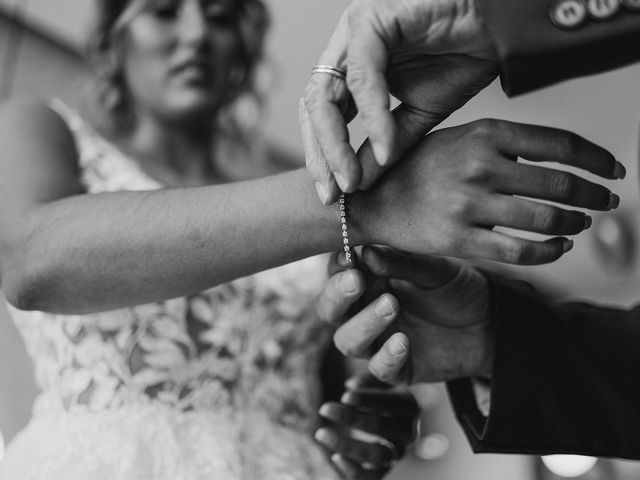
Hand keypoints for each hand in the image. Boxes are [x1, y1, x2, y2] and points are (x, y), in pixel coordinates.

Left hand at [301, 0, 497, 202]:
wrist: (502, 26)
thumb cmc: (462, 58)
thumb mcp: (418, 114)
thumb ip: (386, 145)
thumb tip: (358, 183)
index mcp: (352, 68)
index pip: (323, 117)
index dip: (324, 158)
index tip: (334, 196)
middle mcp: (346, 49)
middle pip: (316, 108)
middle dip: (322, 155)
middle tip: (334, 194)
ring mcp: (355, 31)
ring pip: (327, 93)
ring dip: (337, 142)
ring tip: (352, 179)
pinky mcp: (373, 20)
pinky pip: (363, 75)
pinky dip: (373, 115)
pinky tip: (384, 147)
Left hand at [315, 373, 418, 478]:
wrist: (397, 422)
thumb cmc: (385, 395)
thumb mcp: (382, 382)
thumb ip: (369, 380)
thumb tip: (350, 385)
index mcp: (408, 406)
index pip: (389, 403)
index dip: (367, 400)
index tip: (344, 396)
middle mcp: (407, 432)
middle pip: (381, 427)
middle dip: (351, 418)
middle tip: (324, 408)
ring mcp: (398, 453)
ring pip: (377, 455)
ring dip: (348, 445)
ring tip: (320, 433)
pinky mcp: (386, 468)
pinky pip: (373, 477)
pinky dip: (354, 471)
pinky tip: (335, 458)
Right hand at [317, 247, 493, 383]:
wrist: (493, 322)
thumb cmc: (457, 288)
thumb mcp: (434, 269)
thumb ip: (401, 262)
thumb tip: (365, 251)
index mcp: (368, 282)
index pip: (337, 274)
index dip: (336, 267)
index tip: (347, 256)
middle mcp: (365, 312)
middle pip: (330, 311)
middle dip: (337, 296)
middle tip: (355, 280)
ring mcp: (379, 342)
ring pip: (348, 341)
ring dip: (364, 323)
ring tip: (391, 305)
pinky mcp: (397, 370)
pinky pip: (381, 370)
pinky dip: (388, 356)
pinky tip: (403, 342)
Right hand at [348, 119, 623, 264]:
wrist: (373, 200)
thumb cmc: (418, 168)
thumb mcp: (457, 138)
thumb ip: (501, 143)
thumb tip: (552, 160)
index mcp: (483, 133)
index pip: (558, 143)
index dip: (596, 158)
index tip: (614, 169)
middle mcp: (479, 165)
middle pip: (560, 183)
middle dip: (594, 195)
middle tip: (607, 200)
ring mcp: (468, 204)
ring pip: (545, 218)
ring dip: (575, 223)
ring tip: (581, 224)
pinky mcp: (459, 239)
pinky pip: (520, 251)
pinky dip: (550, 251)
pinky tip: (559, 247)